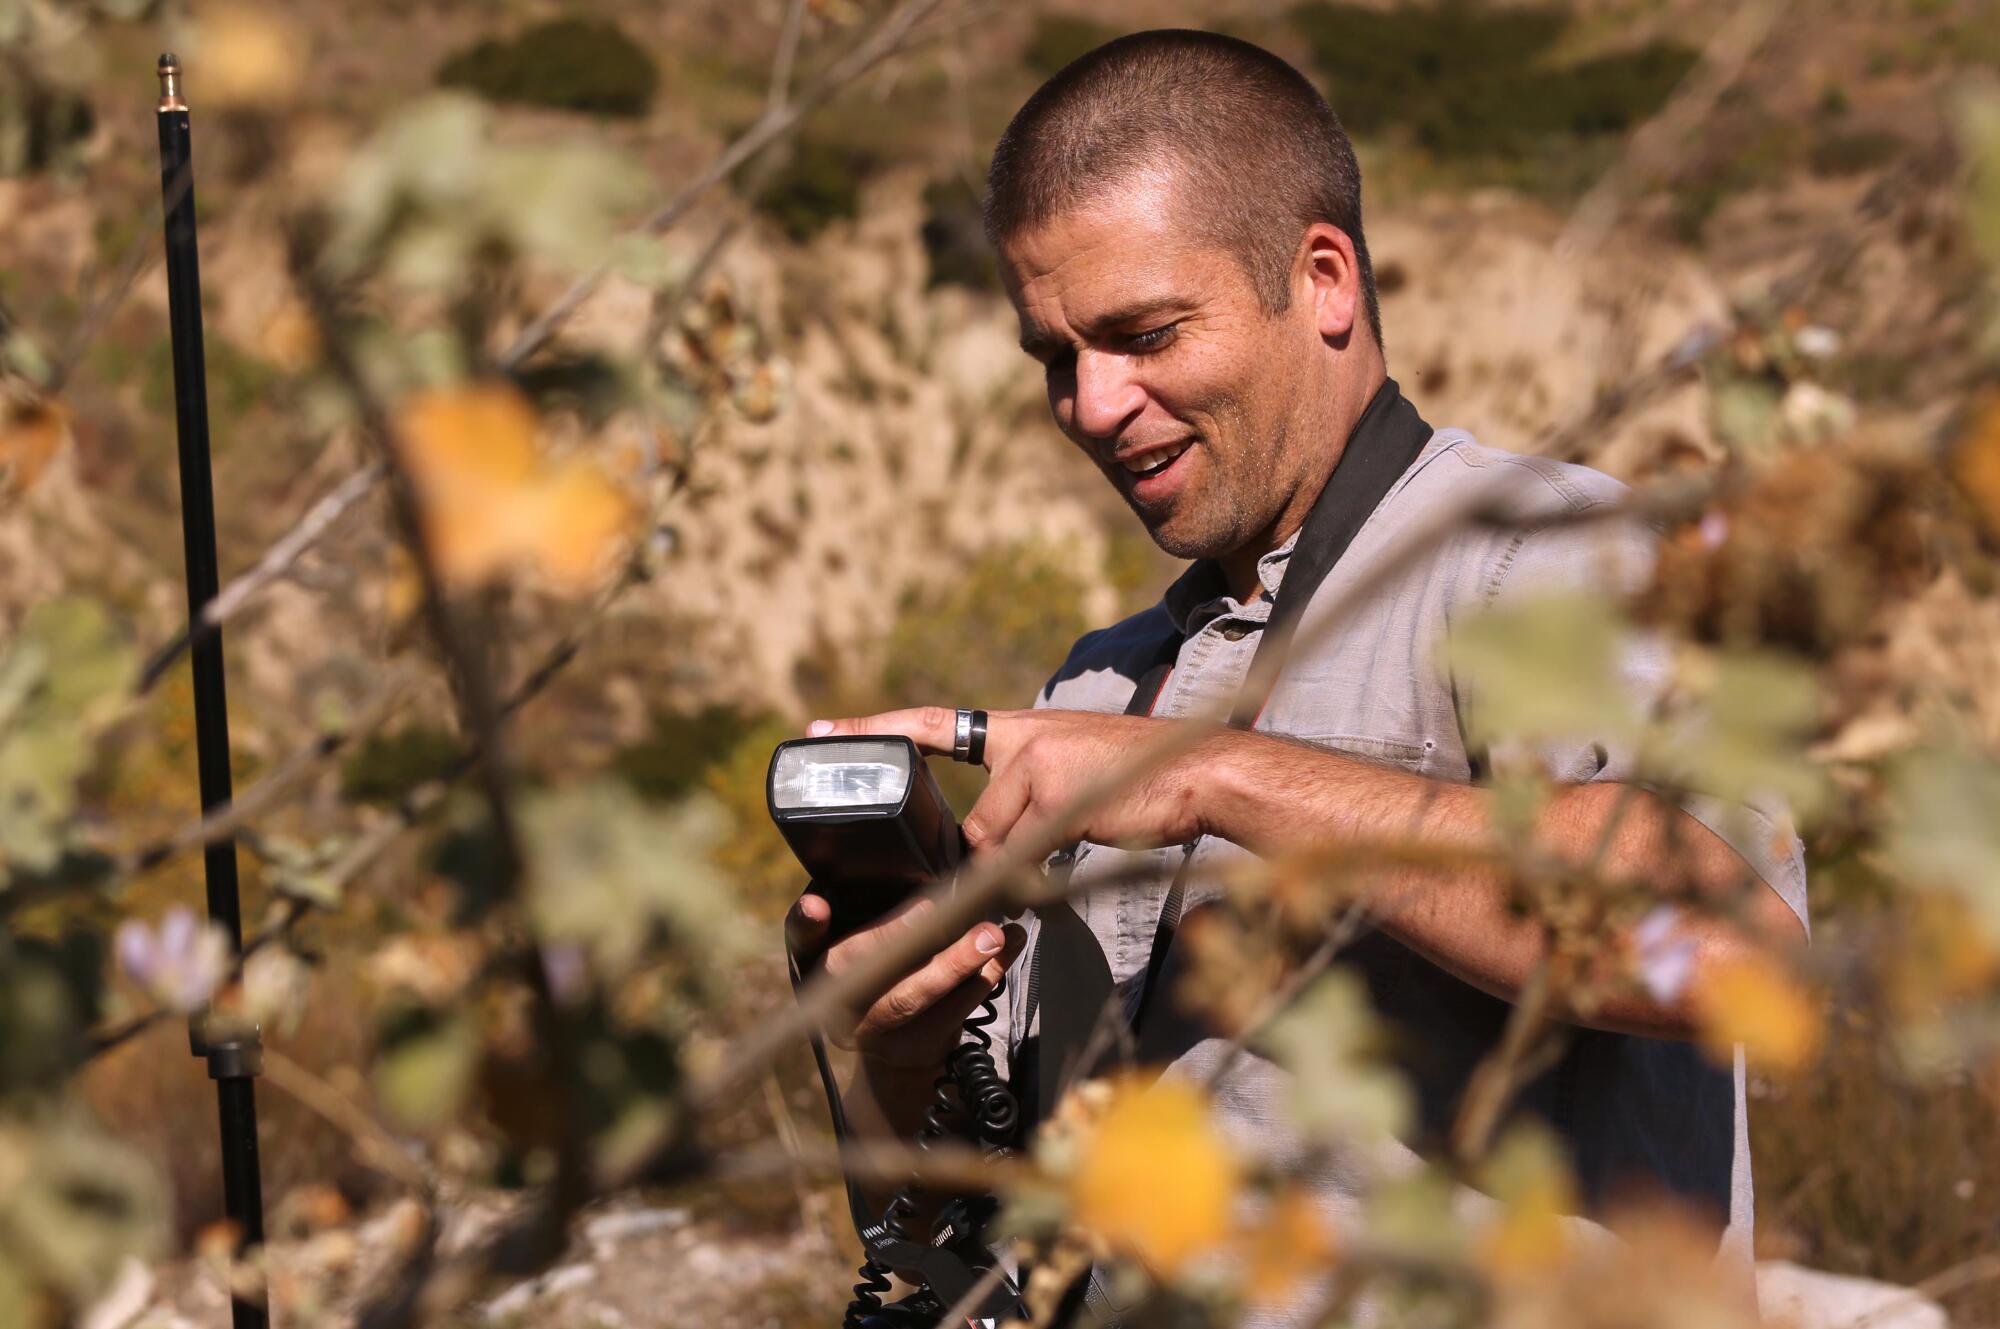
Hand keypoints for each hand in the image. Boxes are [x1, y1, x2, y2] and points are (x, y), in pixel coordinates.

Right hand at [786, 891, 1025, 1072]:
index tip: (818, 904)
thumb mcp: (866, 935)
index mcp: (817, 959)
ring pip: (911, 997)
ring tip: (993, 934)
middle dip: (900, 937)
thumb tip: (926, 858)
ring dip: (957, 963)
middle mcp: (835, 998)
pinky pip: (952, 1013)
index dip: (806, 923)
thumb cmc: (885, 967)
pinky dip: (985, 977)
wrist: (896, 1044)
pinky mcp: (911, 1048)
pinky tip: (1008, 948)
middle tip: (939, 910)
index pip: (801, 938)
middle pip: (863, 969)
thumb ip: (876, 905)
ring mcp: (872, 1030)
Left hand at [807, 706, 1210, 853]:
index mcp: (1022, 731)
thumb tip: (983, 855)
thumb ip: (1024, 809)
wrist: (1201, 772)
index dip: (874, 728)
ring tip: (1055, 875)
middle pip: (973, 822)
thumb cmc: (1146, 784)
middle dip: (975, 862)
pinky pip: (1022, 855)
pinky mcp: (1055, 796)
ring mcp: (1036, 765)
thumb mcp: (1074, 783)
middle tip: (967, 883)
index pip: (930, 724)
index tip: (819, 728)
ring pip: (996, 844)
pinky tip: (1064, 867)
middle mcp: (1021, 740)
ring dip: (1018, 875)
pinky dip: (1032, 877)